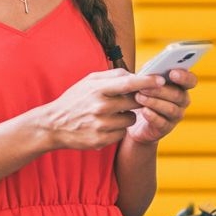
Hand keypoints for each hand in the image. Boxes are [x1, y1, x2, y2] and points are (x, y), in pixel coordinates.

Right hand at [37, 69, 161, 150]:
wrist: (53, 125)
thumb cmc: (75, 100)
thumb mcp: (89, 81)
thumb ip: (113, 76)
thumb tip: (136, 74)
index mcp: (97, 89)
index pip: (129, 83)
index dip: (147, 81)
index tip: (161, 80)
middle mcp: (100, 107)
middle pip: (134, 102)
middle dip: (138, 100)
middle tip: (132, 98)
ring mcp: (101, 125)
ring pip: (131, 119)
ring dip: (128, 116)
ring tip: (113, 113)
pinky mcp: (101, 140)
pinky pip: (122, 133)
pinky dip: (119, 128)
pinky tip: (106, 125)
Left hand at [126, 68, 197, 143]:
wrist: (135, 119)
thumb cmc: (143, 94)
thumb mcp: (145, 80)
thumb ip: (149, 72)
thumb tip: (149, 68)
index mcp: (181, 85)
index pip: (191, 80)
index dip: (184, 77)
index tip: (172, 73)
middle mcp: (182, 101)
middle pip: (178, 95)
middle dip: (160, 90)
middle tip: (144, 87)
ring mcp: (175, 116)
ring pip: (171, 109)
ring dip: (154, 102)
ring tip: (139, 97)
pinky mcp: (165, 128)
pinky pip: (162, 123)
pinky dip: (152, 116)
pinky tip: (143, 111)